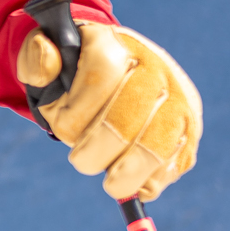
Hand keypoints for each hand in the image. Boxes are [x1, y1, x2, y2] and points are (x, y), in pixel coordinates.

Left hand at [17, 21, 201, 199]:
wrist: (116, 71)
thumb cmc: (73, 71)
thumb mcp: (47, 59)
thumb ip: (38, 61)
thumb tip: (47, 61)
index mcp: (117, 44)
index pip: (100, 77)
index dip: (77, 111)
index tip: (61, 129)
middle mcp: (156, 67)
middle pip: (131, 114)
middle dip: (100, 147)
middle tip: (81, 162)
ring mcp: (179, 97)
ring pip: (160, 141)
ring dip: (132, 170)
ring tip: (112, 186)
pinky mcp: (191, 126)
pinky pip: (179, 159)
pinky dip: (156, 179)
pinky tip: (137, 186)